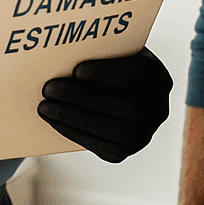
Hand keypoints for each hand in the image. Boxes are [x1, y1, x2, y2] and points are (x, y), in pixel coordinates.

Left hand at [38, 47, 171, 161]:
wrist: (119, 99)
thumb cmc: (110, 68)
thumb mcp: (115, 55)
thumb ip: (102, 51)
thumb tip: (68, 51)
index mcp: (159, 79)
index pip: (136, 76)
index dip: (108, 74)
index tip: (78, 70)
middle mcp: (158, 110)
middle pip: (124, 107)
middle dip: (83, 98)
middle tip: (50, 88)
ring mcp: (143, 135)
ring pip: (111, 130)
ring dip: (72, 118)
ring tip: (45, 106)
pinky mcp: (122, 153)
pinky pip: (98, 145)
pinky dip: (72, 131)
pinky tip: (53, 119)